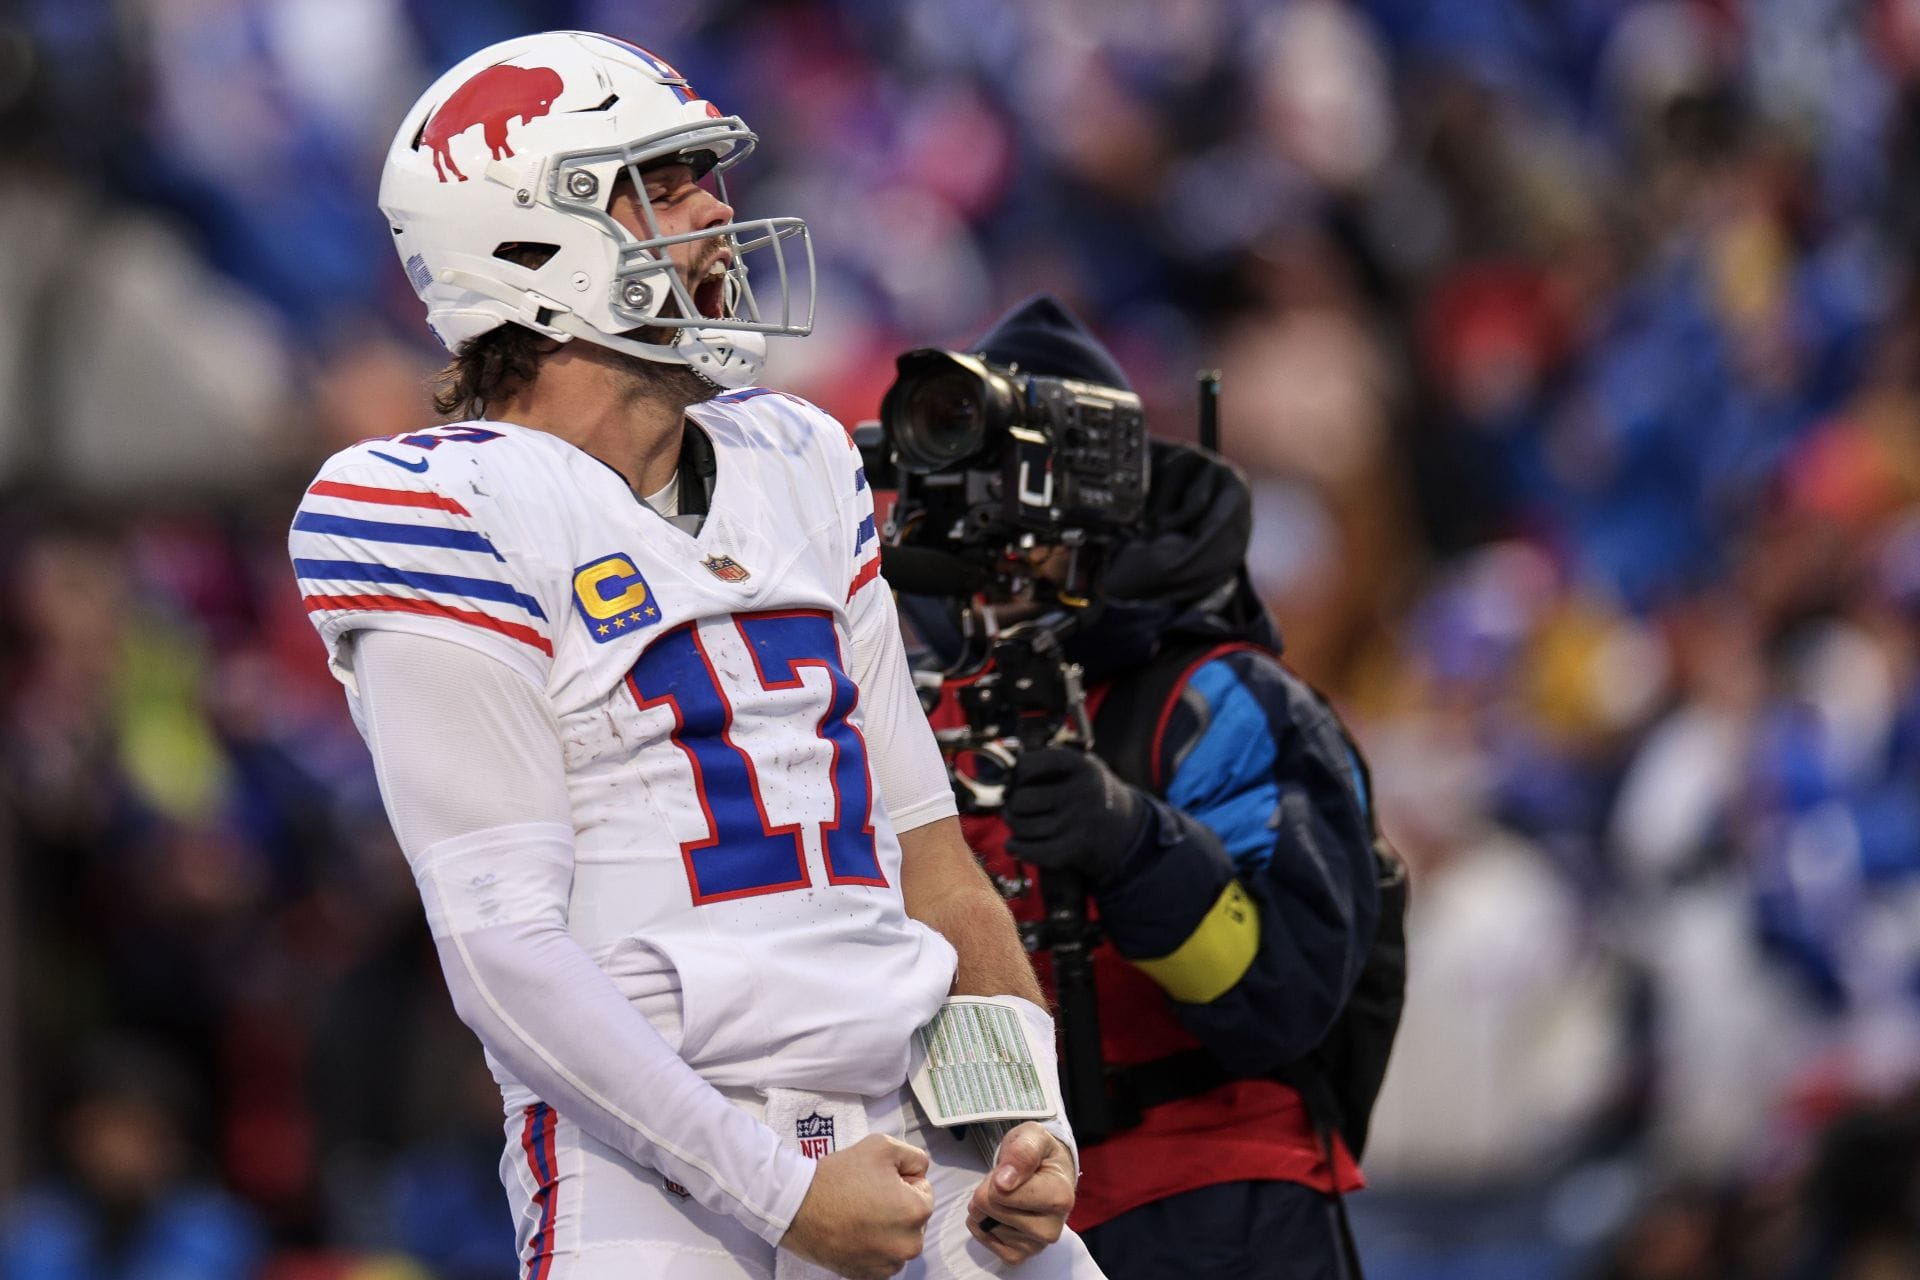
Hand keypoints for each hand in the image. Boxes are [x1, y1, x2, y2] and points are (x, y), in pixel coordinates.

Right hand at [781, 1134, 934, 1278]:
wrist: (798, 1206)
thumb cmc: (839, 1177)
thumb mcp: (882, 1146)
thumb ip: (913, 1156)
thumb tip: (920, 1171)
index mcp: (917, 1211)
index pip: (923, 1189)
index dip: (901, 1180)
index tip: (876, 1181)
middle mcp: (909, 1244)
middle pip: (913, 1217)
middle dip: (896, 1205)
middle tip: (866, 1195)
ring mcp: (889, 1264)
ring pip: (898, 1238)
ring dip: (886, 1228)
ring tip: (858, 1213)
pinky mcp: (869, 1276)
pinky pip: (882, 1258)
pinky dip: (872, 1246)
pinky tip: (853, 1232)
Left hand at [966, 1122, 1077, 1264]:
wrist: (1047, 1173)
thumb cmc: (1039, 1154)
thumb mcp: (1033, 1136)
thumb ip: (1022, 1153)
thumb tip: (1004, 1183)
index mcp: (1060, 1197)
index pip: (1002, 1193)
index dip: (995, 1177)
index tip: (1011, 1170)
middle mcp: (1052, 1228)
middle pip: (990, 1208)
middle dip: (988, 1191)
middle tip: (1007, 1183)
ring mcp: (1035, 1246)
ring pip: (986, 1224)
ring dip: (986, 1207)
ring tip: (1007, 1197)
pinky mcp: (1019, 1256)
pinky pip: (985, 1241)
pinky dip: (983, 1225)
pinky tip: (999, 1214)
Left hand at [1004, 747, 1148, 879]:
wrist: (1124, 826)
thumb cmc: (1087, 790)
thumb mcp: (1079, 765)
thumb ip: (1048, 760)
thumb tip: (1005, 763)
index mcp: (1081, 765)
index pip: (1030, 764)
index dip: (1016, 771)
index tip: (1017, 776)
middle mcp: (1082, 792)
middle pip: (1022, 800)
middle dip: (1010, 803)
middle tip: (1011, 804)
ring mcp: (1080, 822)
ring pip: (1024, 827)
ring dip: (1013, 825)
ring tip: (1015, 820)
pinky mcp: (1078, 848)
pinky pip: (1035, 851)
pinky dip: (1017, 848)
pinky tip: (1013, 845)